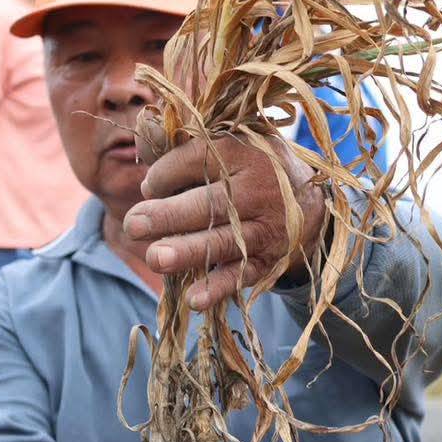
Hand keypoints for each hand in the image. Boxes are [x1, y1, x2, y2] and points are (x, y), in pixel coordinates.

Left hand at [122, 133, 327, 309]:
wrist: (307, 203)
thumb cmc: (249, 168)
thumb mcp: (226, 144)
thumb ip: (181, 143)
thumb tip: (142, 142)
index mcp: (245, 150)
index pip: (197, 160)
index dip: (164, 174)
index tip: (150, 187)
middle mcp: (260, 188)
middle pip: (210, 203)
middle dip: (169, 215)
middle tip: (133, 225)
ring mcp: (267, 227)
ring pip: (224, 241)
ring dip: (188, 251)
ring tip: (155, 258)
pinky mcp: (269, 259)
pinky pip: (242, 275)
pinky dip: (218, 288)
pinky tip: (193, 299)